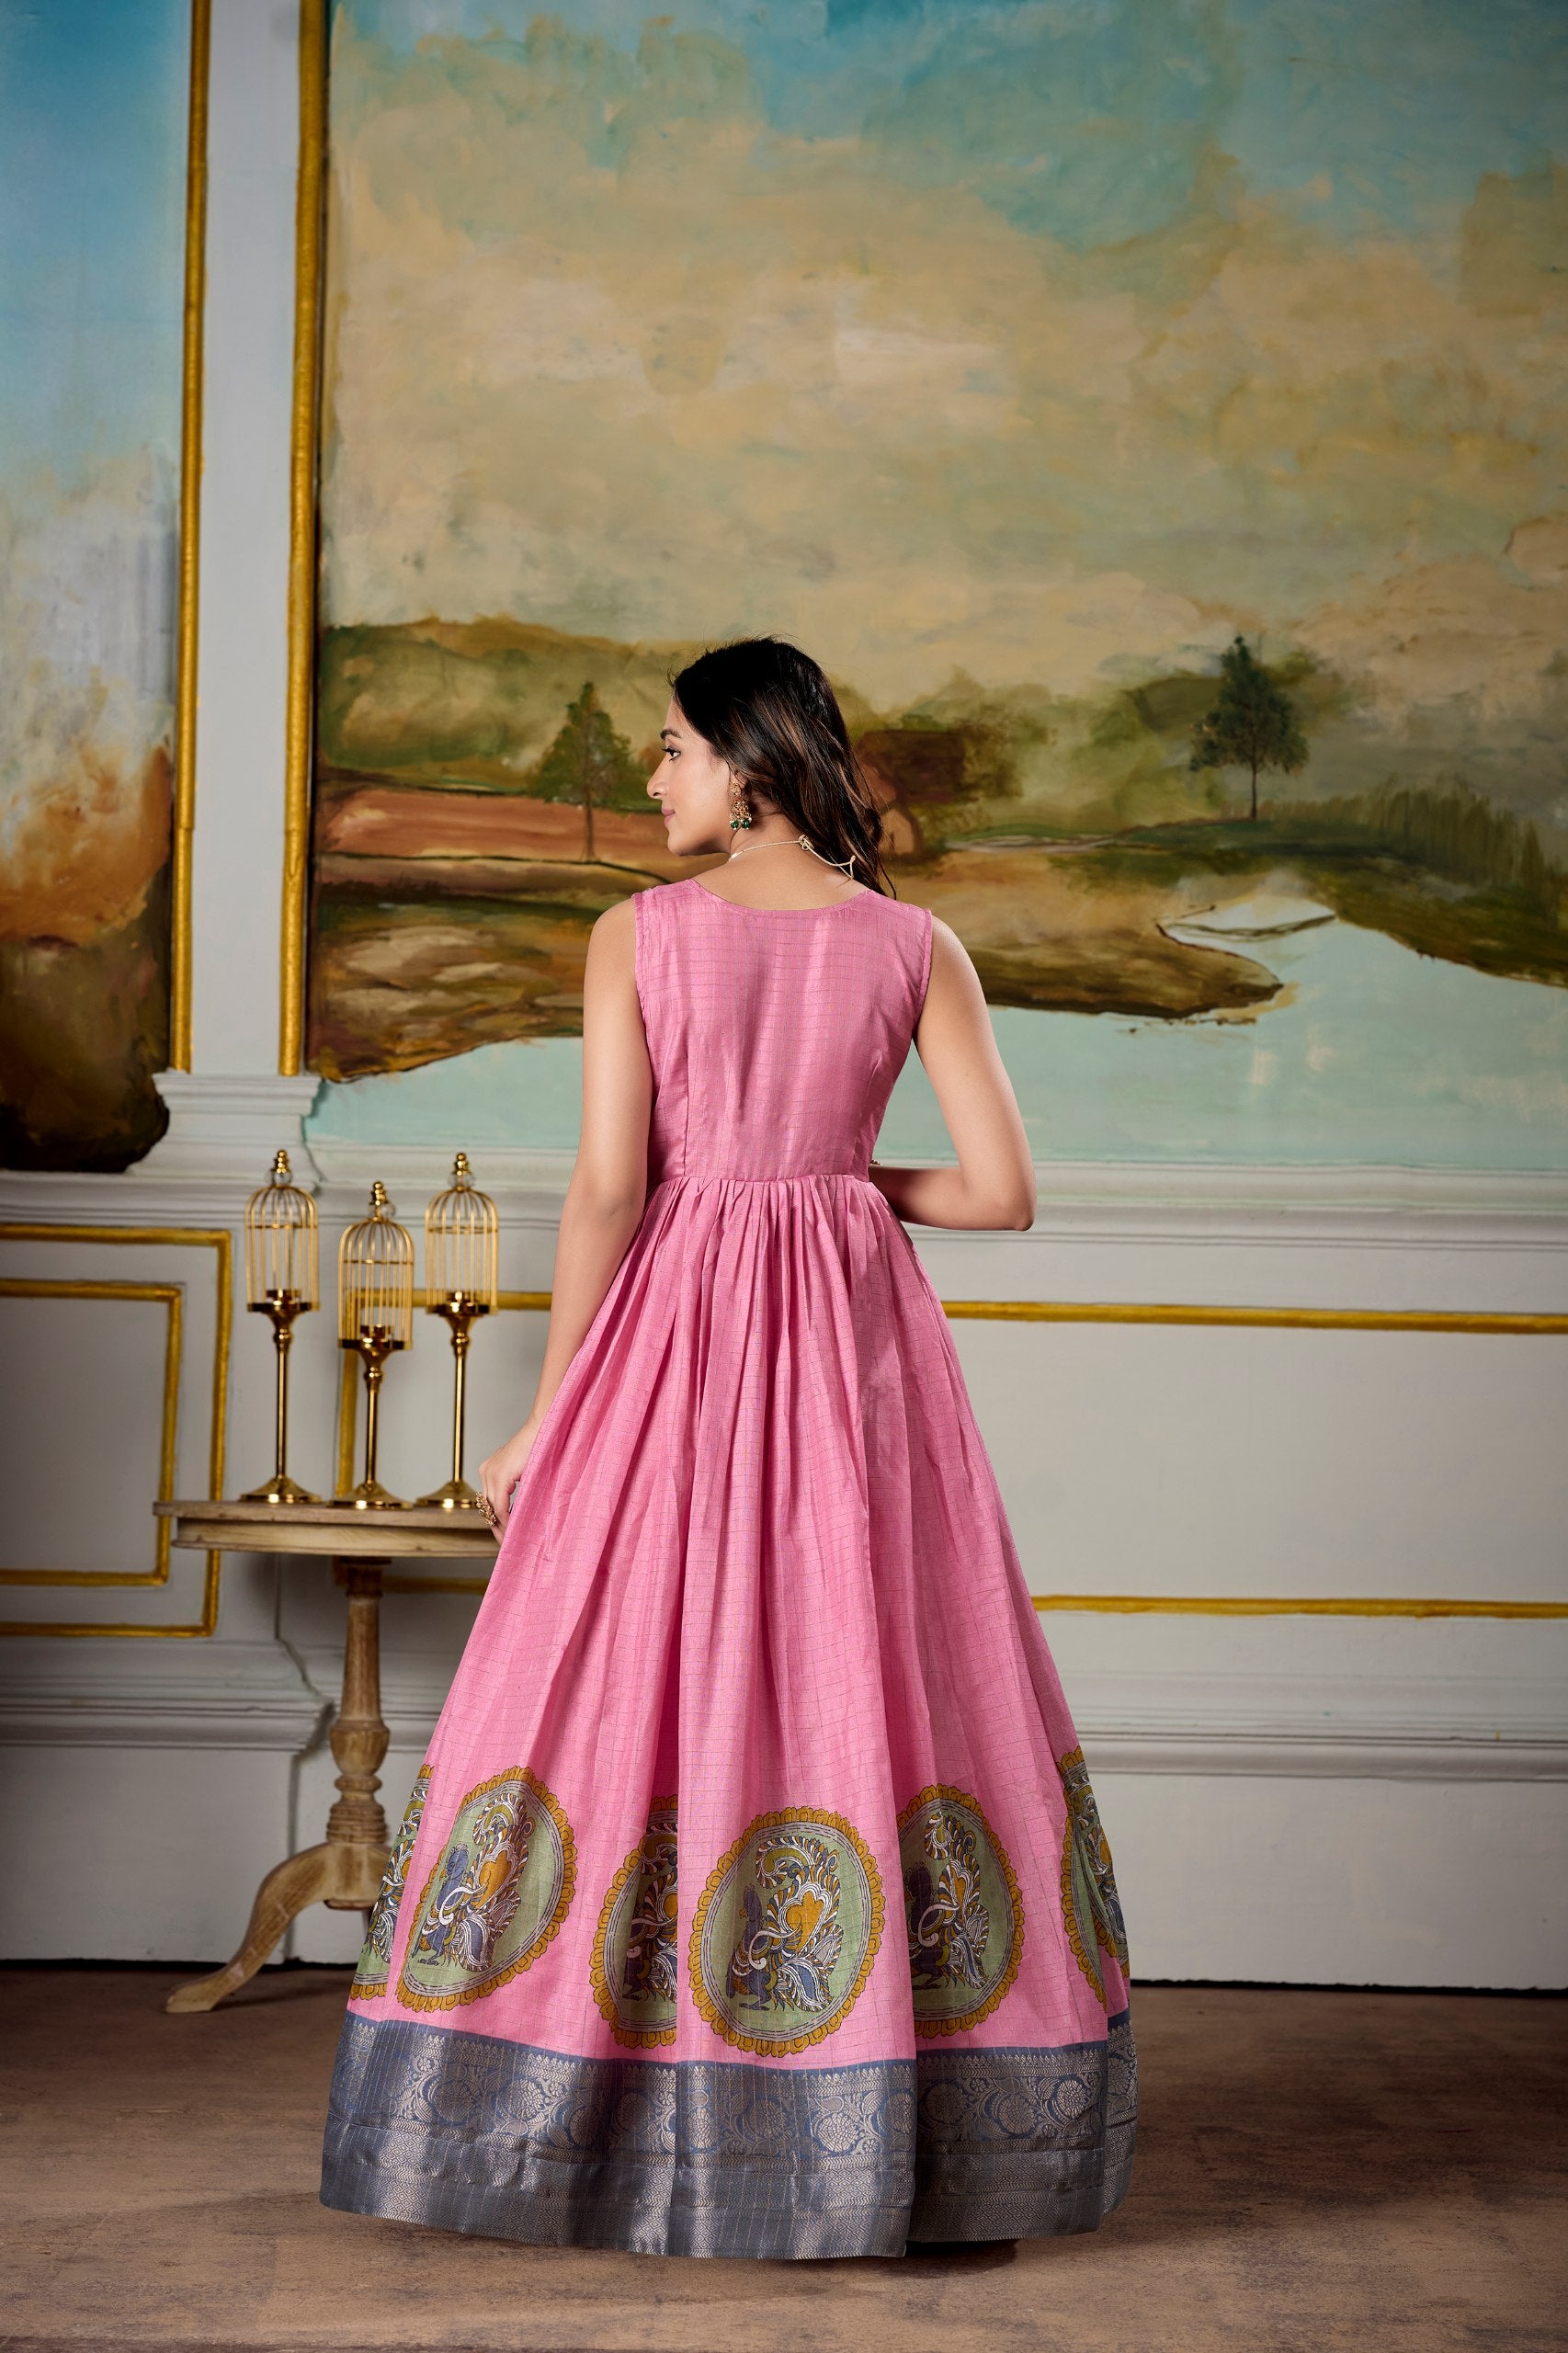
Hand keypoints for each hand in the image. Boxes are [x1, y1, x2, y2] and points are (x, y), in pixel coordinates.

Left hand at [479, 1417, 540, 1537]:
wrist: (544, 1429)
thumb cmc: (541, 1448)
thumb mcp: (524, 1472)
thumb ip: (517, 1487)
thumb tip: (519, 1510)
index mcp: (490, 1469)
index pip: (489, 1502)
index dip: (496, 1520)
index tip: (505, 1535)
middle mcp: (486, 1471)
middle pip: (488, 1507)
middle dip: (497, 1527)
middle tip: (506, 1543)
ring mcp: (491, 1472)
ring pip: (492, 1509)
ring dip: (502, 1525)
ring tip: (511, 1539)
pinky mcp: (499, 1475)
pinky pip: (499, 1505)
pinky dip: (506, 1518)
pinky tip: (514, 1528)